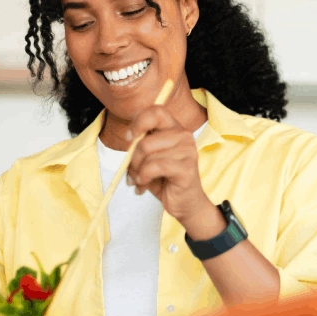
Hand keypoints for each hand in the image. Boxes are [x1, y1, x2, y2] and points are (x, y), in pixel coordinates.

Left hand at [126, 105, 214, 227]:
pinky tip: (144, 185)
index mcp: (174, 128)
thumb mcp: (150, 157)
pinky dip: (143, 177)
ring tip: (139, 181)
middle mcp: (184, 136)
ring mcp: (188, 151)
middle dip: (133, 159)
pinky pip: (155, 167)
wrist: (184, 203)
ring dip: (137, 172)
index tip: (129, 138)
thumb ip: (141, 143)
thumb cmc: (165, 179)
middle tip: (132, 172)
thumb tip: (128, 139)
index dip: (138, 122)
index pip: (156, 111)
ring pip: (148, 154)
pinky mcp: (187, 168)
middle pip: (145, 140)